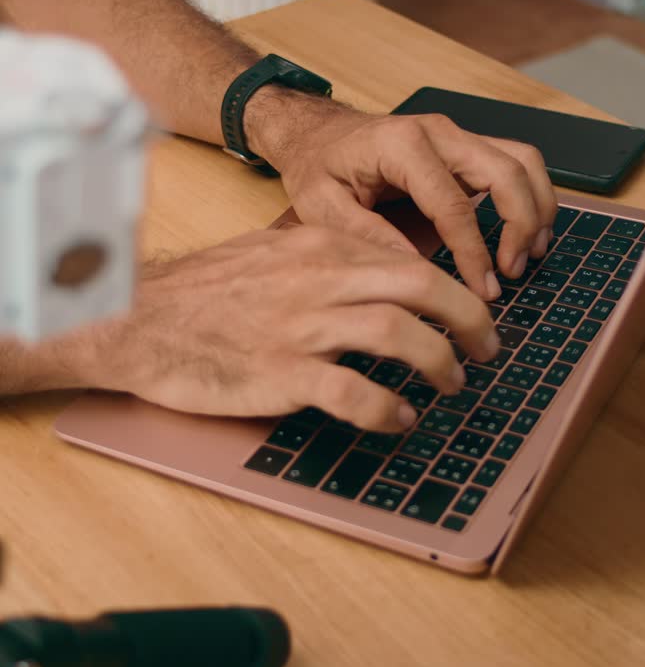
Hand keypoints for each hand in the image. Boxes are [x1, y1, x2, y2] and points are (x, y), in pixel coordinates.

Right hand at [73, 226, 499, 430]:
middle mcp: (317, 279)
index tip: (471, 314)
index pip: (408, 259)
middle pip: (421, 285)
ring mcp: (299, 325)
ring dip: (439, 361)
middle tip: (487, 348)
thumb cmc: (201, 294)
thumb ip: (324, 262)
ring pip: (398, 332)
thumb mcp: (269, 255)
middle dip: (468, 318)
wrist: (134, 319)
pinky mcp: (279, 372)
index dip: (454, 289)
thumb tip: (380, 282)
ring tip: (452, 384)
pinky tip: (399, 420)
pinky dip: (387, 409)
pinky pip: (352, 391)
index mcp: (318, 247)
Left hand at [275, 106, 557, 299]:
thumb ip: (367, 237)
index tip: (483, 291)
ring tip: (530, 254)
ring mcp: (456, 134)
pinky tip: (527, 232)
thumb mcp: (322, 208)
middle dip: (520, 225)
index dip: (473, 252)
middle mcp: (437, 132)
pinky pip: (515, 161)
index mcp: (401, 145)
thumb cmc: (318, 168)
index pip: (454, 204)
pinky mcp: (465, 145)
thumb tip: (416, 272)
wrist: (318, 133)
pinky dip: (530, 194)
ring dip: (536, 206)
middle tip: (512, 272)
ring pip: (523, 159)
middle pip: (505, 171)